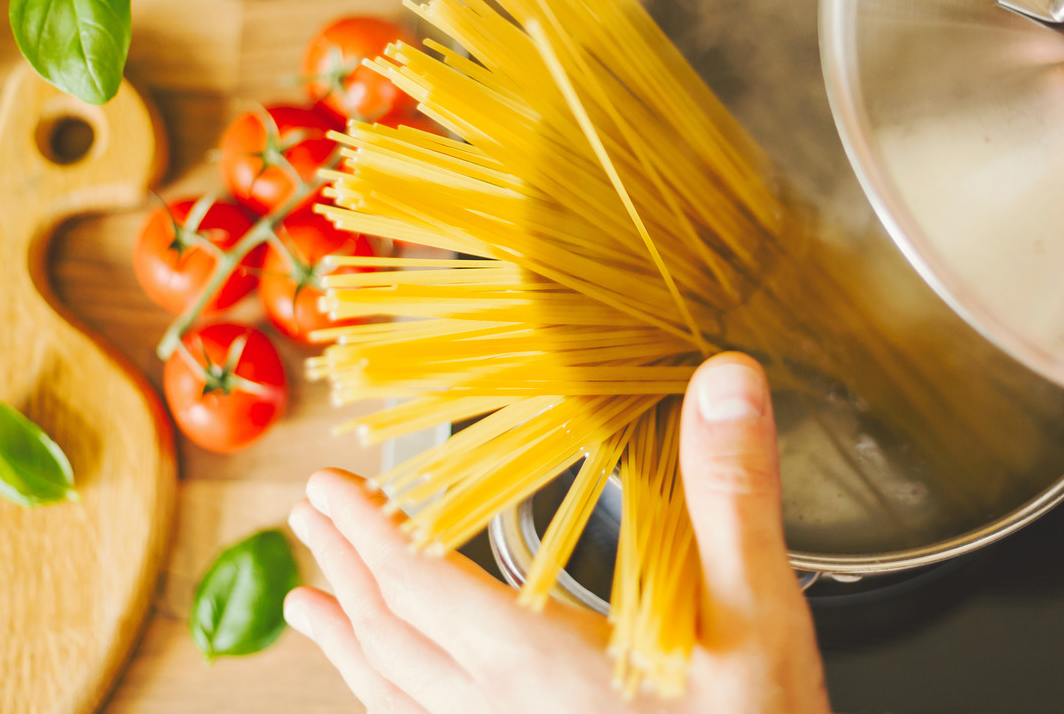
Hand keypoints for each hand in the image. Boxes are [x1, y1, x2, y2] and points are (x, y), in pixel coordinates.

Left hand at [283, 352, 830, 713]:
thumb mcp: (758, 616)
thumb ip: (733, 499)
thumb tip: (725, 383)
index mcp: (537, 662)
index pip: (420, 583)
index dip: (368, 529)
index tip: (327, 486)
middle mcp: (501, 711)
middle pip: (392, 633)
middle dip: (345, 566)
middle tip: (307, 517)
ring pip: (394, 693)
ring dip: (345, 639)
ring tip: (304, 605)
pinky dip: (384, 698)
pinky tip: (386, 694)